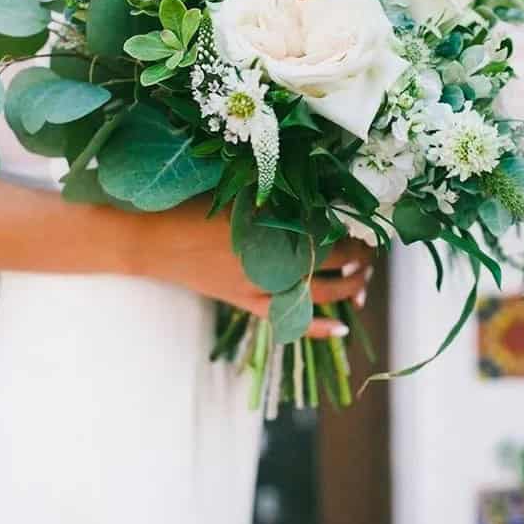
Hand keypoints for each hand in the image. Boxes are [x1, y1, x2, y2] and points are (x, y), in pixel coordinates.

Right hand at [135, 197, 373, 339]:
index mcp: (272, 232)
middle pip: (329, 265)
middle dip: (356, 263)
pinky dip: (316, 326)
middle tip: (369, 256)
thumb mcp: (240, 195)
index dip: (352, 237)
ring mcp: (259, 287)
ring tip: (362, 284)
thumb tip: (320, 203)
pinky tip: (342, 328)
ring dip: (345, 290)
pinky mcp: (245, 302)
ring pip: (315, 295)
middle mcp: (272, 262)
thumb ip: (279, 201)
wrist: (154, 241)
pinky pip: (287, 320)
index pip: (329, 236)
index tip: (366, 230)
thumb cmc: (195, 207)